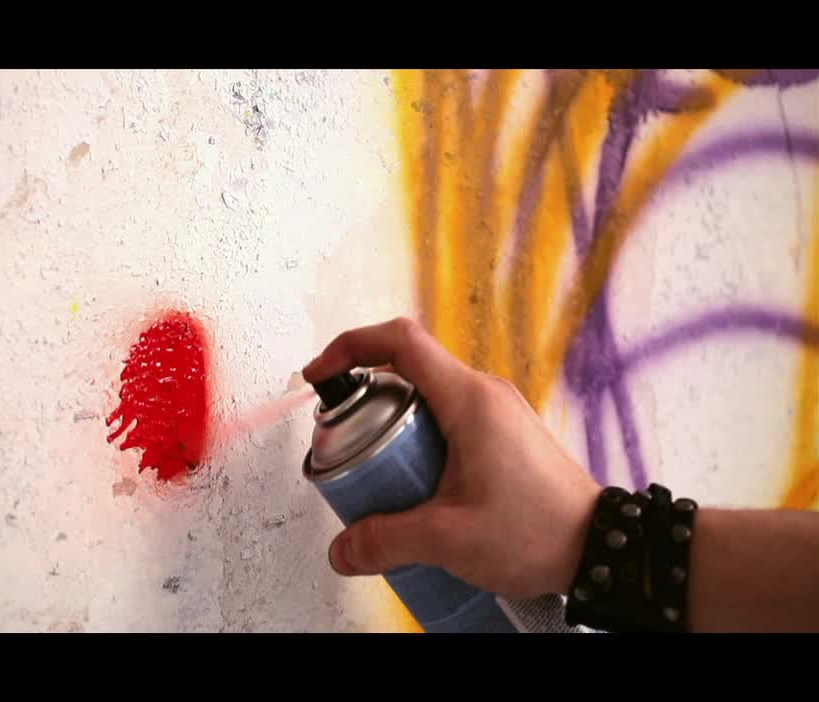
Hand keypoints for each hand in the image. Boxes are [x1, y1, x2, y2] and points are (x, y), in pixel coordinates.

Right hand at [302, 316, 601, 600]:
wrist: (600, 548)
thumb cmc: (543, 530)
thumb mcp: (450, 538)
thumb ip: (387, 541)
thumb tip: (345, 547)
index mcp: (469, 400)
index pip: (400, 341)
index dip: (351, 346)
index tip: (322, 372)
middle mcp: (484, 396)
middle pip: (407, 374)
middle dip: (367, 406)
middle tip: (350, 447)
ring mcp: (495, 414)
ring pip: (426, 402)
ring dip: (394, 431)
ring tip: (383, 479)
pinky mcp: (501, 437)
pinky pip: (448, 424)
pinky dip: (420, 445)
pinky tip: (418, 492)